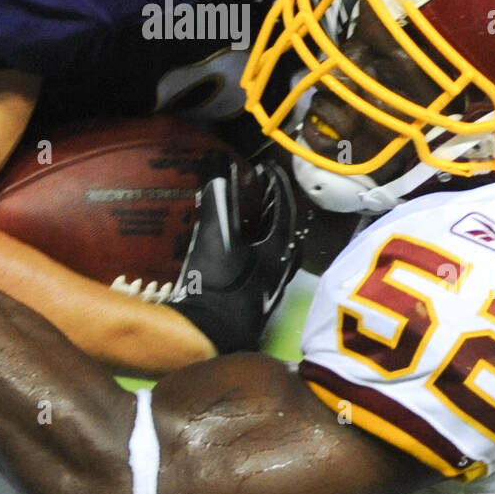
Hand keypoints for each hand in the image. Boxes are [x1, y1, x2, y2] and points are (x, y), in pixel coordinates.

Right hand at [168, 154, 301, 353]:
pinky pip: (263, 267)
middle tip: (266, 190)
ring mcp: (268, 289)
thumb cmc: (216, 284)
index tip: (269, 169)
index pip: (286, 209)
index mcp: (278, 250)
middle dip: (279, 208)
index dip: (277, 185)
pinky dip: (256, 250)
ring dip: (269, 230)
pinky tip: (239, 251)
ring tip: (254, 216)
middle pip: (288, 232)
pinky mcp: (253, 303)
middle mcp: (280, 270)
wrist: (206, 336)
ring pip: (277, 252)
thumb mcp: (214, 233)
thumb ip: (216, 194)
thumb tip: (215, 157)